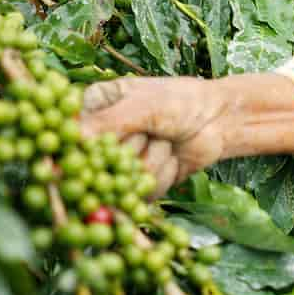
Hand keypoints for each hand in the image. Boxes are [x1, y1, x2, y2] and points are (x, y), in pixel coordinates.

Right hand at [80, 77, 228, 198]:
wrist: (218, 119)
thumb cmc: (181, 101)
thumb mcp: (144, 106)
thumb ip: (109, 122)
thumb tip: (75, 139)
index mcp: (95, 107)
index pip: (75, 134)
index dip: (89, 145)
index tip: (113, 142)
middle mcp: (102, 135)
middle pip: (98, 161)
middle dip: (133, 149)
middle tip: (154, 132)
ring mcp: (120, 160)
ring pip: (121, 179)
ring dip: (153, 160)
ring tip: (167, 141)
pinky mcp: (138, 182)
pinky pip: (140, 193)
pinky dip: (162, 176)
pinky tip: (173, 159)